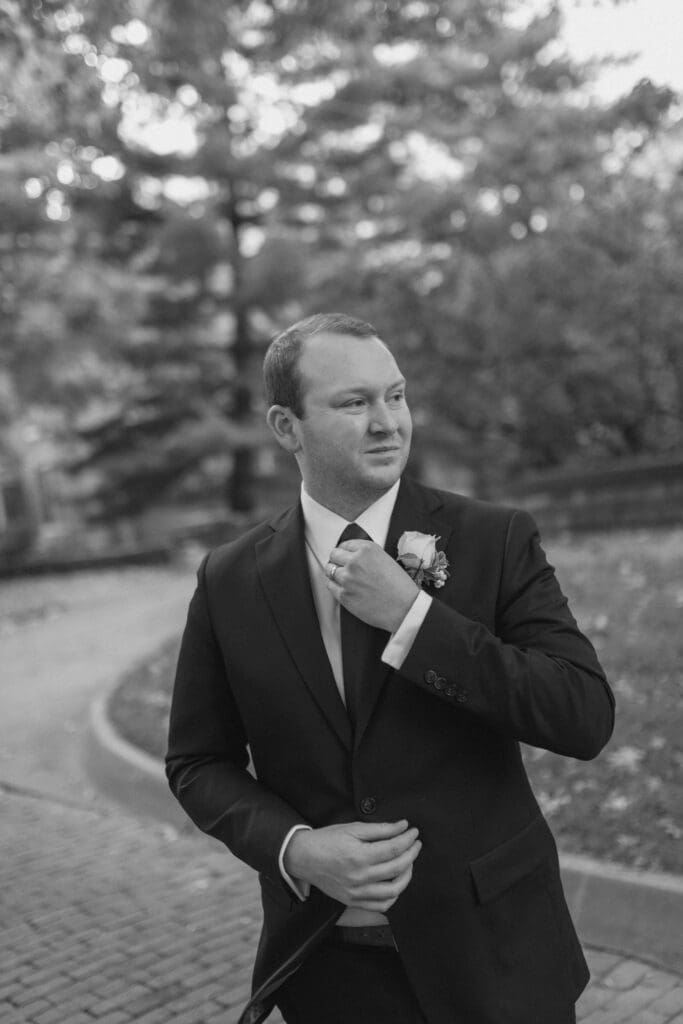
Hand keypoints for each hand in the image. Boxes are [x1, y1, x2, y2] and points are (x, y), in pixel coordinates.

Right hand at [283, 820, 421, 911]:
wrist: (304, 858)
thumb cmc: (327, 840)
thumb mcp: (352, 828)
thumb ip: (380, 829)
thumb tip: (403, 826)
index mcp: (359, 856)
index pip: (394, 848)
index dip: (408, 839)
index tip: (414, 832)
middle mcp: (360, 877)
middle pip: (397, 868)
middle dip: (412, 854)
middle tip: (416, 844)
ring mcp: (357, 893)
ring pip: (393, 890)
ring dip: (407, 876)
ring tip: (409, 862)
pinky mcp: (354, 901)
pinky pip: (381, 905)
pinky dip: (393, 896)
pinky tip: (396, 883)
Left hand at [327, 540, 419, 631]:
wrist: (405, 608)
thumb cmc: (399, 586)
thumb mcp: (385, 559)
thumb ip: (366, 555)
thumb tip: (351, 556)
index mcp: (367, 549)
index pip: (344, 545)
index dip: (345, 552)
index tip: (346, 556)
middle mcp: (354, 561)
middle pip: (334, 555)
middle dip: (338, 560)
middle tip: (343, 567)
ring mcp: (347, 578)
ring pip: (329, 570)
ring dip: (335, 573)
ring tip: (346, 579)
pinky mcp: (343, 594)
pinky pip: (330, 586)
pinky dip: (336, 586)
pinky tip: (346, 589)